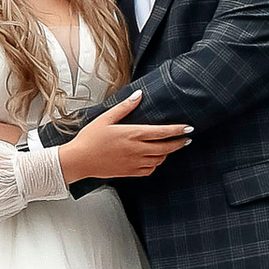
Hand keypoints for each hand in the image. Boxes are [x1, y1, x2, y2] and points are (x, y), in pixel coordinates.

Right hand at [61, 89, 192, 180]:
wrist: (79, 160)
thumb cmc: (90, 139)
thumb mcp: (105, 118)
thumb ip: (124, 107)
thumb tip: (138, 95)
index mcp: (132, 134)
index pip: (162, 132)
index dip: (177, 130)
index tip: (189, 129)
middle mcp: (136, 150)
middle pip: (166, 148)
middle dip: (179, 143)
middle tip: (187, 139)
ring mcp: (134, 163)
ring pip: (159, 159)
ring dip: (167, 153)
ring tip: (171, 147)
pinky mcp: (129, 172)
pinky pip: (149, 170)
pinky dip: (156, 164)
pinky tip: (155, 159)